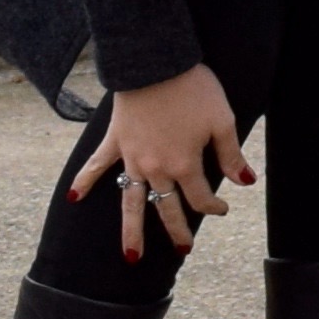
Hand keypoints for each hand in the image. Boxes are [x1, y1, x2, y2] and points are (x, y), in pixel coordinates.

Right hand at [70, 63, 246, 262]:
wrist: (156, 62)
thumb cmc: (194, 88)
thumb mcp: (222, 119)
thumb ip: (231, 155)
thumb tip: (245, 182)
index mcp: (184, 165)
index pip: (200, 198)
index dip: (214, 207)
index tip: (224, 207)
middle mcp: (156, 169)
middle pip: (166, 208)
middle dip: (176, 231)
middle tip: (184, 250)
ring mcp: (131, 158)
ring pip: (130, 202)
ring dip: (131, 231)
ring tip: (132, 257)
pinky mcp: (115, 141)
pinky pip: (97, 166)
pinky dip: (85, 181)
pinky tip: (73, 198)